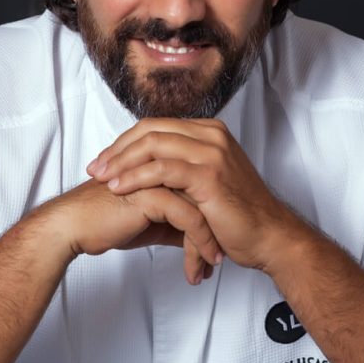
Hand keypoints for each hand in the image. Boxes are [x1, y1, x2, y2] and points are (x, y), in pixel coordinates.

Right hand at [34, 179, 221, 284]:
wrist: (73, 227)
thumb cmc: (105, 222)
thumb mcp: (151, 225)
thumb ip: (176, 224)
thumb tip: (199, 238)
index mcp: (165, 168)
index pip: (204, 190)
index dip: (214, 219)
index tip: (221, 245)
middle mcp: (166, 168)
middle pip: (207, 197)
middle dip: (217, 231)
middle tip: (220, 258)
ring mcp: (162, 179)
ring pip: (203, 209)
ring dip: (211, 241)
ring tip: (213, 266)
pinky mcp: (155, 196)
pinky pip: (190, 220)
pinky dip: (200, 245)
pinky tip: (201, 265)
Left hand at [87, 119, 304, 270]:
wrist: (269, 236)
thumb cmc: (238, 217)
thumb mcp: (205, 183)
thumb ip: (181, 170)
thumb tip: (145, 170)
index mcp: (209, 133)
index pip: (157, 126)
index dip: (125, 142)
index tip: (104, 161)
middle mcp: (211, 135)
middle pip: (151, 130)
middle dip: (117, 149)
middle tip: (95, 168)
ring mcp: (212, 152)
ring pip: (153, 144)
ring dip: (122, 162)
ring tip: (102, 180)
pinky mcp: (209, 174)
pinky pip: (162, 169)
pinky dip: (136, 177)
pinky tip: (120, 189)